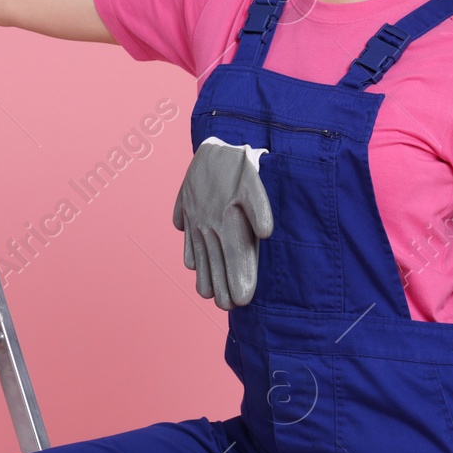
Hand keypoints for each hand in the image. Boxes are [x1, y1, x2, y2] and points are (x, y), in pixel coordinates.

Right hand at [172, 139, 273, 309]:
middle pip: (215, 264)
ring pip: (198, 255)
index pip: (235, 260)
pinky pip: (186, 237)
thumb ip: (261, 209)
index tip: (243, 302)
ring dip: (203, 275)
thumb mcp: (257, 184)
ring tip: (207, 294)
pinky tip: (192, 263)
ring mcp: (195, 218)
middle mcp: (208, 225)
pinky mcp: (186, 209)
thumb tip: (266, 233)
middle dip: (221, 288)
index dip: (239, 282)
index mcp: (227, 222)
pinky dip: (189, 253)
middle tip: (227, 308)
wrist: (213, 144)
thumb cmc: (241, 165)